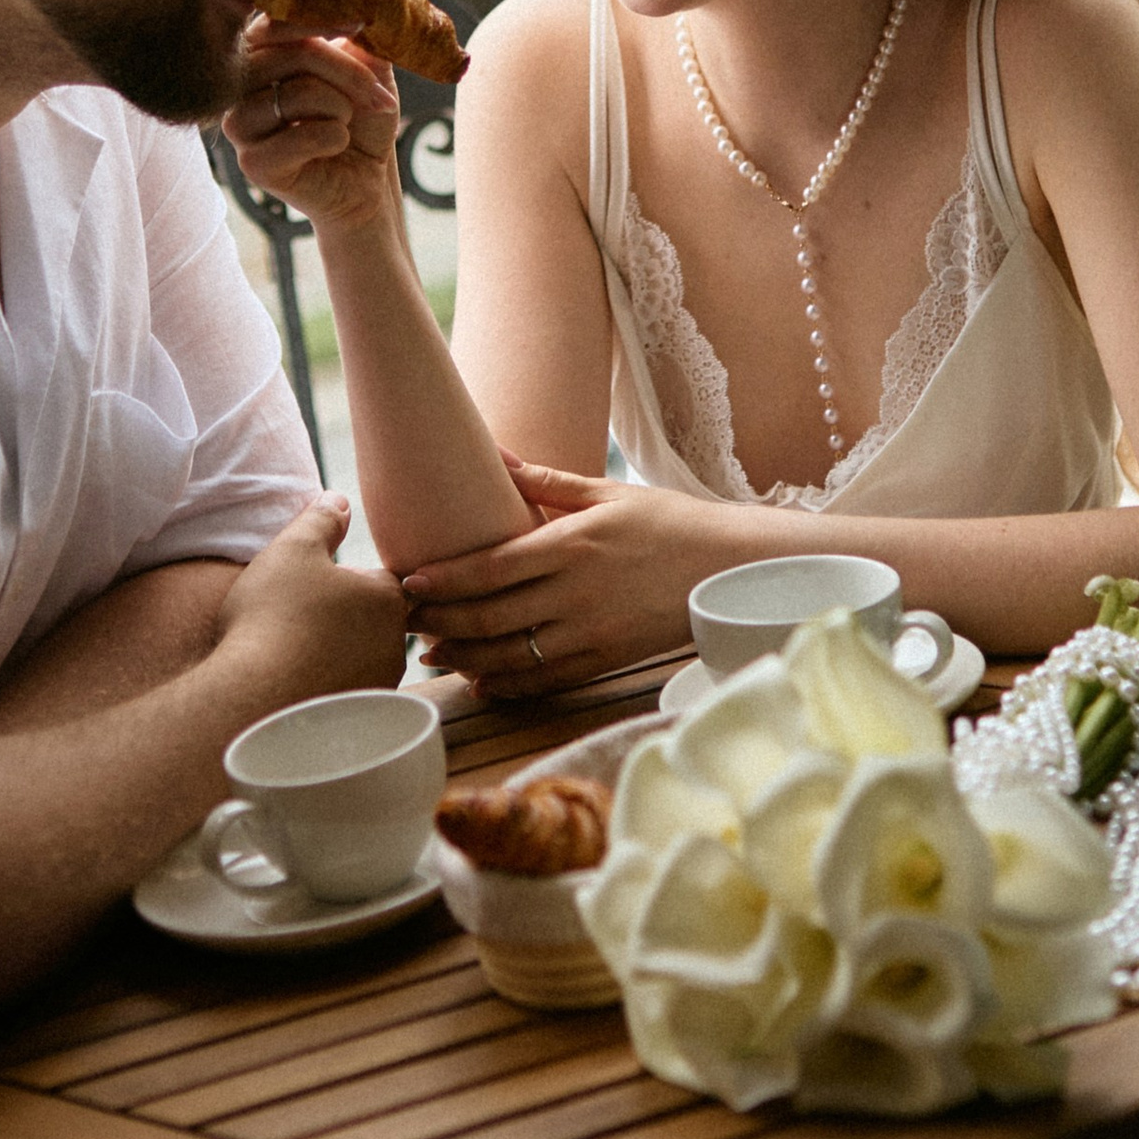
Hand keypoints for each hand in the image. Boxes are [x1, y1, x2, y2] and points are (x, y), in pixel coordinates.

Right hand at [220, 491, 407, 703]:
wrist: (253, 702)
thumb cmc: (273, 617)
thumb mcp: (292, 549)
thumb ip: (320, 520)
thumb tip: (340, 500)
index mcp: (386, 599)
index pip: (380, 580)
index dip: (348, 580)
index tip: (317, 589)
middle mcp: (394, 646)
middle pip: (372, 623)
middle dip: (343, 620)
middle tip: (299, 621)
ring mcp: (378, 690)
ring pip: (359, 663)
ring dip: (334, 657)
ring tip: (291, 656)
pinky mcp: (357, 726)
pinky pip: (344, 700)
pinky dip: (324, 692)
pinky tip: (291, 690)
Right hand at [224, 24, 403, 236]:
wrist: (367, 177)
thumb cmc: (360, 117)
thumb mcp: (367, 65)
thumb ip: (355, 33)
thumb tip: (356, 1)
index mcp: (258, 51)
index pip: (274, 20)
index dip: (317, 20)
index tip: (358, 26)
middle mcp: (238, 84)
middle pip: (290, 55)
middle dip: (347, 72)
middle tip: (380, 95)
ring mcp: (240, 125)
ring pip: (297, 94)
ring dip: (341, 107)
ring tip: (347, 122)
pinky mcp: (252, 164)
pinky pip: (302, 136)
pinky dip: (336, 137)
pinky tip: (336, 145)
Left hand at [398, 455, 728, 695]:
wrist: (730, 570)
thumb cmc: (669, 523)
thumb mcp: (610, 493)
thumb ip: (548, 482)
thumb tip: (498, 455)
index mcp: (573, 545)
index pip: (491, 568)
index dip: (445, 580)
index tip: (409, 582)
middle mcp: (576, 594)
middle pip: (491, 617)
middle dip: (442, 621)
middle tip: (408, 620)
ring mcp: (591, 633)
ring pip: (511, 656)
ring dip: (466, 656)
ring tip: (434, 652)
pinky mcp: (606, 661)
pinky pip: (545, 680)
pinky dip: (508, 684)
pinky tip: (483, 679)